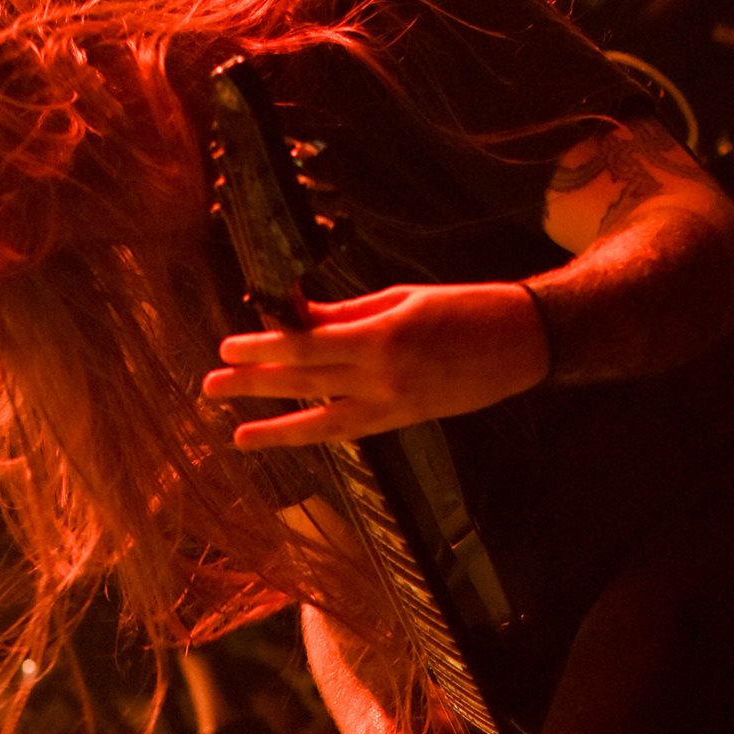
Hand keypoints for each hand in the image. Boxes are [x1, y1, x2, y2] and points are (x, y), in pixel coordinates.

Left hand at [202, 283, 548, 449]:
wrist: (522, 342)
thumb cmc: (463, 308)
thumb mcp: (400, 298)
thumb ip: (345, 313)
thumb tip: (295, 316)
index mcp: (380, 337)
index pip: (306, 346)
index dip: (263, 349)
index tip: (228, 348)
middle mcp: (382, 377)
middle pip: (303, 384)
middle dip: (254, 385)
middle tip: (211, 386)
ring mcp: (393, 405)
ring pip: (322, 421)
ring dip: (277, 427)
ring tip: (238, 435)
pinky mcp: (404, 421)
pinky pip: (350, 429)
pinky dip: (316, 431)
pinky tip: (288, 435)